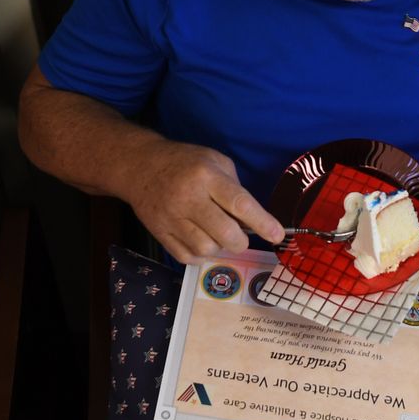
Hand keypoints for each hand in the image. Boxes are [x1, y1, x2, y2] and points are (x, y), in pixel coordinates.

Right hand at [125, 139, 284, 263]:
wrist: (140, 167)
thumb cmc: (185, 163)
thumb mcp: (215, 161)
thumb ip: (235, 188)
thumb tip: (253, 220)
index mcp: (207, 176)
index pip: (240, 204)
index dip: (262, 223)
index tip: (277, 235)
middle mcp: (189, 198)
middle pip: (226, 234)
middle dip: (240, 241)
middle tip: (239, 235)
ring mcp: (172, 218)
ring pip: (207, 249)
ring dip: (219, 247)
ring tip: (215, 233)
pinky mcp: (159, 233)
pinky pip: (188, 258)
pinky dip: (201, 254)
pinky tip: (200, 239)